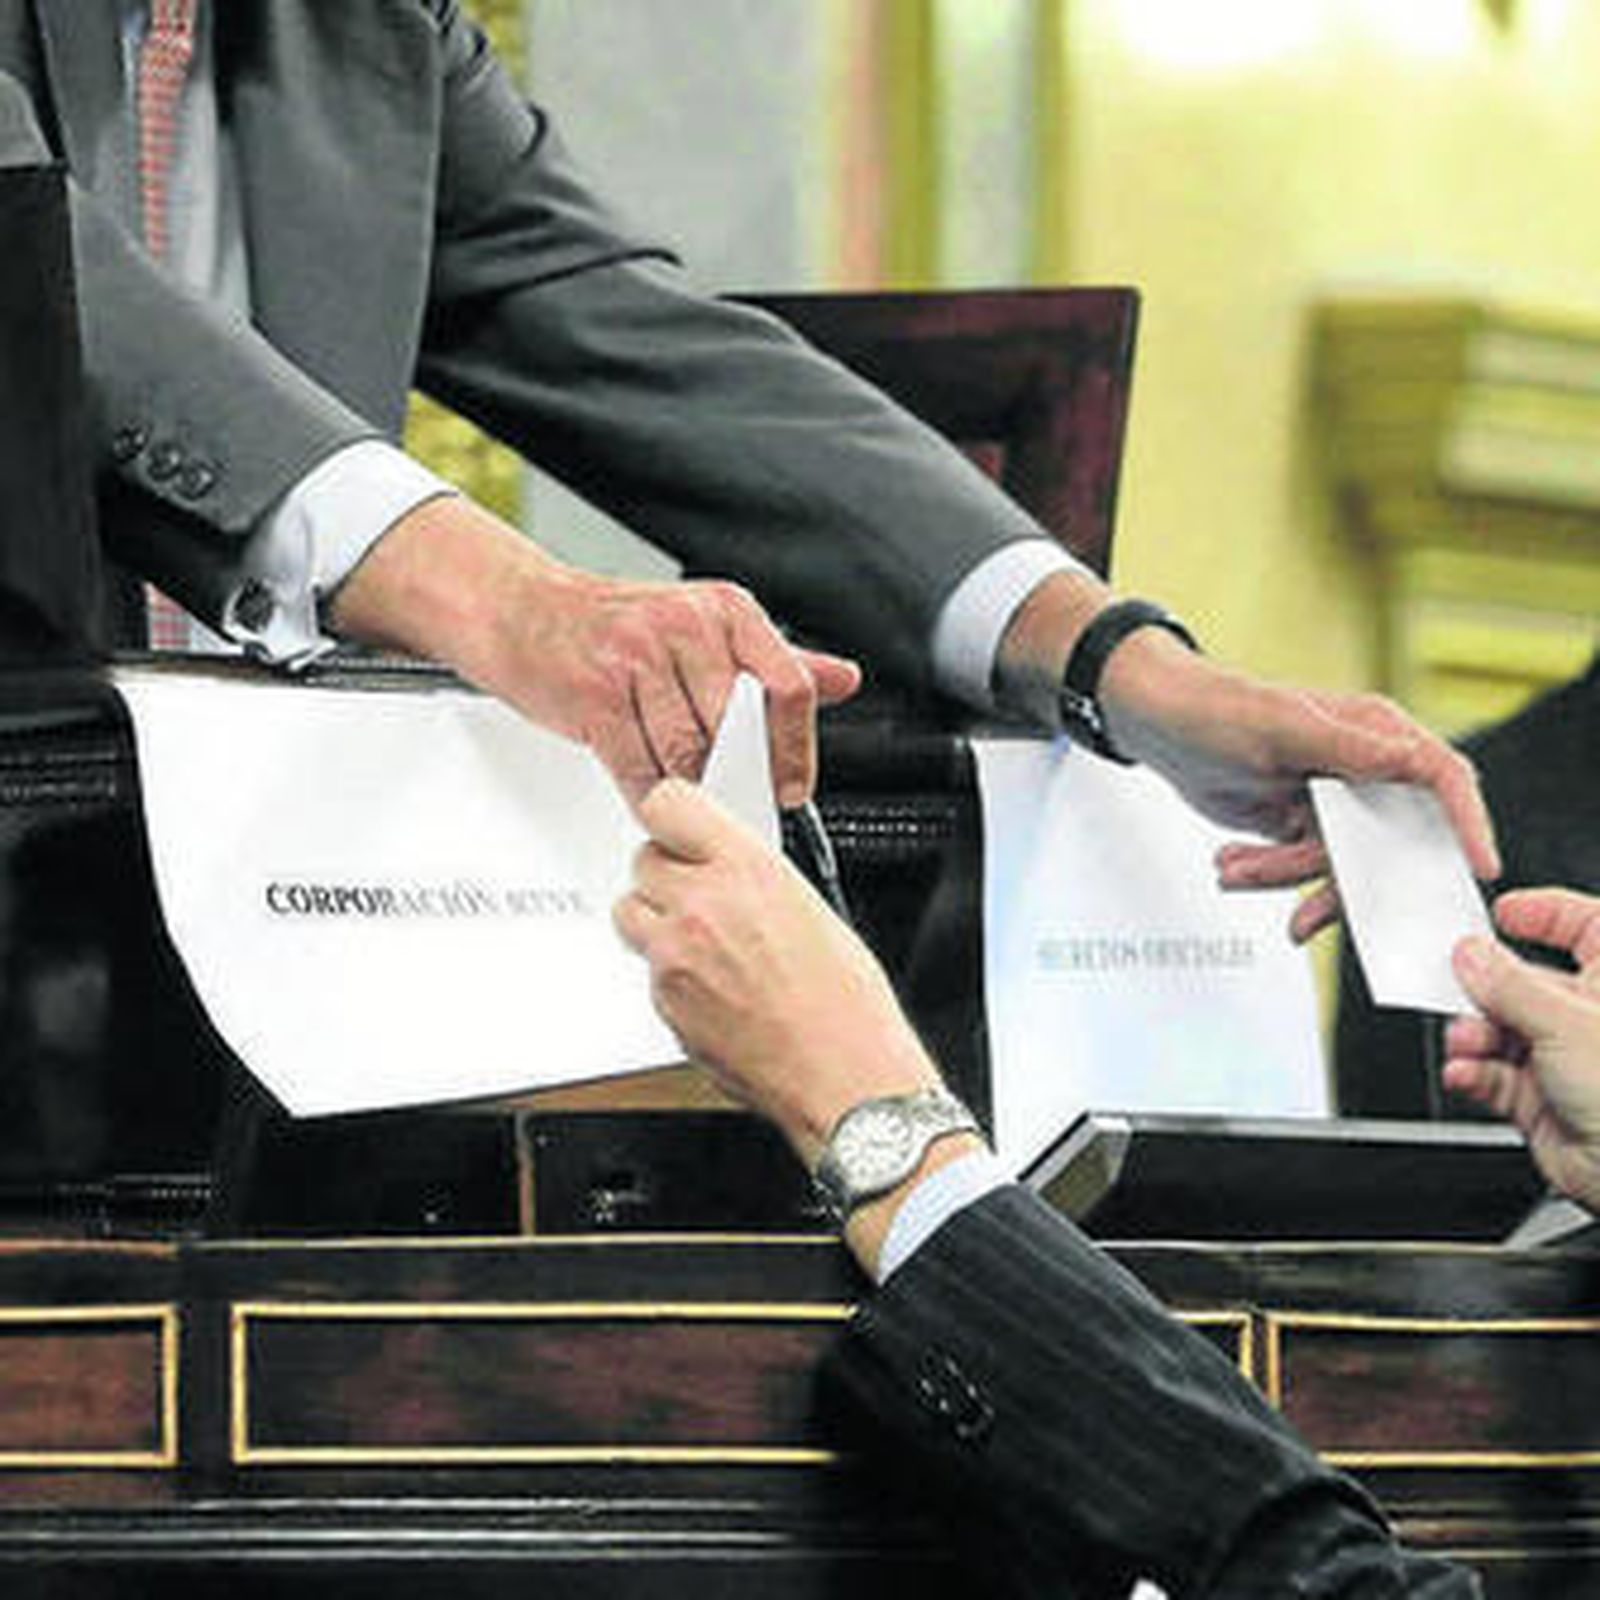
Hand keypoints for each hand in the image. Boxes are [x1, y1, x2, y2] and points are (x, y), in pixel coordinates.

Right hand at [329, 496, 860, 804]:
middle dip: (732, 773)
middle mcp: (686, 624)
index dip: (796, 749)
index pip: (791, 685)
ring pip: (686, 754)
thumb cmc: (614, 627)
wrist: (521, 610)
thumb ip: (775, 660)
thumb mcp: (704, 629)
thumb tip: (844, 679)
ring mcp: (638, 656)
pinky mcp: (596, 693)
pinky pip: (638, 767)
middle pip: (737, 730)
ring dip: (684, 785)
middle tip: (724, 794)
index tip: (790, 787)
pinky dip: (646, 793)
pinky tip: (645, 789)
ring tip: (674, 780)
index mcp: (726, 609)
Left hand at [612, 778, 939, 1169]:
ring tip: (703, 946)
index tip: (677, 827)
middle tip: (699, 896)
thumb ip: (752, 876)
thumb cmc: (846, 1003)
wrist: (842, 1075)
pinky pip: (647, 971)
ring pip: (631, 914)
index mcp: (746, 869)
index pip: (667, 804)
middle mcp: (701, 905)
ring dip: (657, 922)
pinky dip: (671, 976)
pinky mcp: (662, 1003)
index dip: (670, 816)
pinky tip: (715, 991)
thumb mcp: (811, 906)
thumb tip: (724, 867)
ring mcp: (674, 956)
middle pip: (642, 861)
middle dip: (666, 875)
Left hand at [1101, 631, 1498, 940]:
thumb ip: (1344, 749)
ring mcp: (1332, 800)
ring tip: (1236, 870)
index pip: (1441, 777)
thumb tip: (1407, 762)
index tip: (1478, 865)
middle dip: (1341, 879)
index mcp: (1374, 732)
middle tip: (1308, 913)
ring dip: (1284, 876)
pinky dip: (1268, 874)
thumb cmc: (1215, 708)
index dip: (1467, 822)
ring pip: (1338, 863)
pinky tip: (1232, 865)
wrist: (1157, 723)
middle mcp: (1362, 768)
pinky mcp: (1301, 824)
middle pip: (1390, 840)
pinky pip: (1302, 867)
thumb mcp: (1279, 728)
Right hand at [1442, 889, 1599, 1213]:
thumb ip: (1511, 986)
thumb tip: (1471, 955)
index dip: (1546, 913)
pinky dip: (1475, 1073)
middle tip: (1454, 983)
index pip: (1585, 927)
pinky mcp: (1544, 1100)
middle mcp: (1592, 1019)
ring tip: (1465, 1041)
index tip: (1503, 913)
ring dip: (1475, 1035)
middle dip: (1487, 987)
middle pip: (1525, 981)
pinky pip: (1496, 1075)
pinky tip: (1467, 1072)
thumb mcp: (1569, 1024)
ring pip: (1504, 1030)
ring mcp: (1568, 1060)